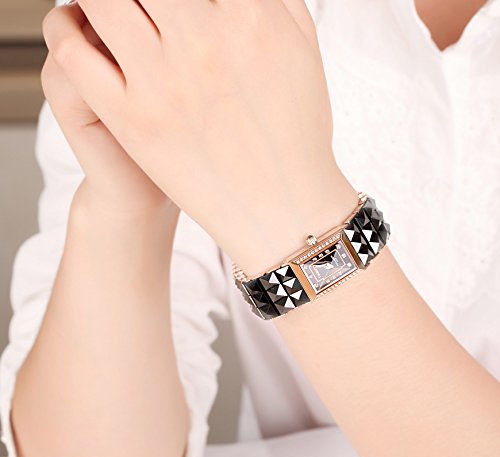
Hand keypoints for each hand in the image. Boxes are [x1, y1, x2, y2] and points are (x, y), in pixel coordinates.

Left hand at [43, 0, 357, 274]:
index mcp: (250, 16)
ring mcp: (161, 80)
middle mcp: (202, 41)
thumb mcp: (301, 51)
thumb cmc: (296, 134)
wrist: (281, 206)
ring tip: (111, 11)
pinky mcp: (131, 119)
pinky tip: (78, 28)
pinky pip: (74, 54)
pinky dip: (65, 29)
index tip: (176, 2)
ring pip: (99, 1)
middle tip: (146, 8)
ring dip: (101, 0)